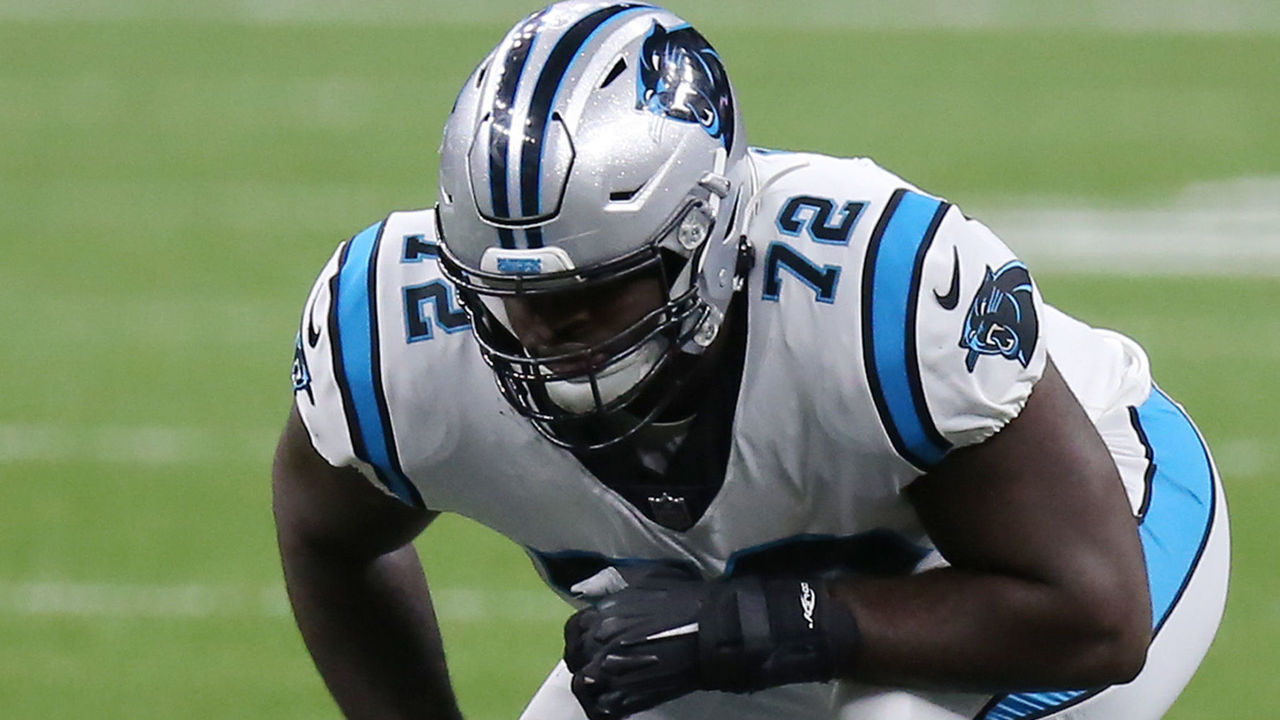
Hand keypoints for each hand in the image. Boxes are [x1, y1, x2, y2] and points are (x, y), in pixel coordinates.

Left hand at [563, 567, 858, 719]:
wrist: (719, 629)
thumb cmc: (690, 600)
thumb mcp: (650, 581)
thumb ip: (621, 592)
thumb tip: (604, 596)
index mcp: (605, 612)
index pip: (573, 630)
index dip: (581, 639)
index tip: (591, 643)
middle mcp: (601, 641)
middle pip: (575, 658)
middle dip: (584, 662)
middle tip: (602, 668)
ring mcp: (613, 671)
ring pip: (583, 686)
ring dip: (593, 687)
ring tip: (607, 690)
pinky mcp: (630, 696)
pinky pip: (602, 710)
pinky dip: (603, 711)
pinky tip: (613, 708)